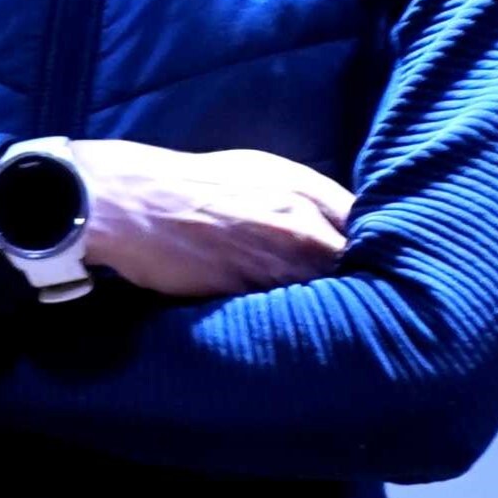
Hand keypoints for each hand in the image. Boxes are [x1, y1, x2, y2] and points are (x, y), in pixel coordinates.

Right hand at [64, 139, 351, 297]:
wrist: (127, 202)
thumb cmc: (186, 183)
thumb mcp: (255, 170)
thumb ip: (301, 195)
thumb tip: (331, 221)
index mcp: (304, 189)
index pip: (367, 225)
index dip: (371, 247)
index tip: (365, 262)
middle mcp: (299, 223)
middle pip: (354, 264)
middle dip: (353, 279)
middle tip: (355, 298)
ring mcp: (274, 260)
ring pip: (325, 292)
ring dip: (329, 305)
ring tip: (327, 318)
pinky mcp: (246, 292)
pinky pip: (286, 312)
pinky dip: (294, 320)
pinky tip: (294, 326)